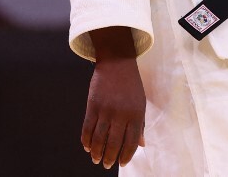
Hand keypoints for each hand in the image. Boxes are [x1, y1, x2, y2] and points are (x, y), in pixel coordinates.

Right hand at [82, 28, 146, 168]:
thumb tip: (141, 145)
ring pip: (99, 138)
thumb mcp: (141, 103)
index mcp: (136, 114)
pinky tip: (87, 146)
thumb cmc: (131, 85)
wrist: (117, 63)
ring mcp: (106, 110)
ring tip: (95, 159)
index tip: (122, 163)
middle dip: (109, 157)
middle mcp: (121, 114)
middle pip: (114, 143)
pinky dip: (86, 139)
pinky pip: (88, 128)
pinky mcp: (92, 105)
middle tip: (106, 165)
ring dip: (96, 152)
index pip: (131, 142)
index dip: (126, 155)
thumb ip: (140, 125)